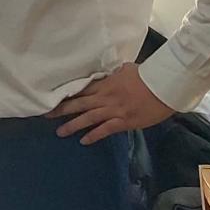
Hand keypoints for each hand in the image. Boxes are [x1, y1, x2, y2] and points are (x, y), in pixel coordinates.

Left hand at [50, 63, 174, 144]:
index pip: (82, 89)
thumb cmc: (148, 75)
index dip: (67, 95)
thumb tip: (110, 73)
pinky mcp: (124, 121)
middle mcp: (106, 97)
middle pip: (79, 103)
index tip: (53, 98)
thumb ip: (115, 73)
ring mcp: (114, 110)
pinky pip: (105, 130)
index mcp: (106, 83)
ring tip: (59, 132)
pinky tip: (83, 141)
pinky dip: (93, 135)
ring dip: (72, 125)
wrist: (164, 85)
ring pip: (88, 118)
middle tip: (46, 115)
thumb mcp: (127, 69)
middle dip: (62, 110)